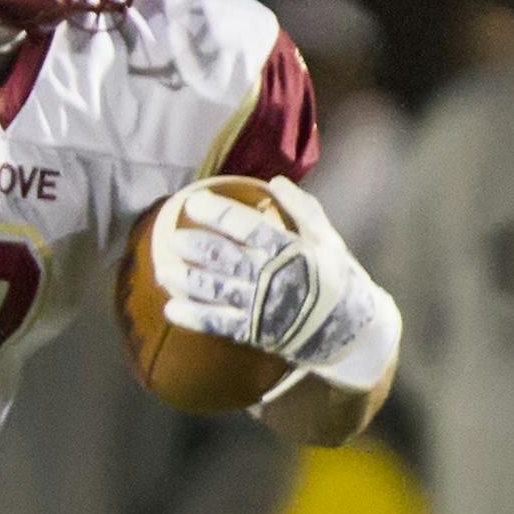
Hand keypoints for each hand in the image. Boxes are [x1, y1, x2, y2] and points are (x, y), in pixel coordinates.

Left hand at [153, 174, 399, 392]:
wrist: (351, 330)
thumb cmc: (338, 278)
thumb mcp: (328, 239)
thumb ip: (302, 209)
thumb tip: (275, 181)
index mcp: (289, 249)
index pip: (245, 225)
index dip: (216, 213)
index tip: (192, 203)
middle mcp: (271, 277)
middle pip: (223, 257)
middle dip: (194, 246)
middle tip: (172, 238)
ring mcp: (261, 306)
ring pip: (215, 290)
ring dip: (186, 280)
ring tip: (162, 272)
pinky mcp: (255, 332)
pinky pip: (218, 324)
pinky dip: (194, 317)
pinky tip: (171, 309)